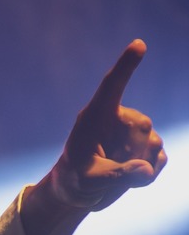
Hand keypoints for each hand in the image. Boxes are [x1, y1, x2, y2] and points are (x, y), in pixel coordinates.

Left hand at [47, 39, 166, 213]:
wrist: (78, 190)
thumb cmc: (74, 179)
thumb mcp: (88, 182)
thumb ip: (115, 175)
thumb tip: (147, 170)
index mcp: (96, 114)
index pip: (113, 86)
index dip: (126, 66)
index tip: (138, 45)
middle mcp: (120, 116)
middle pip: (140, 130)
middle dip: (128, 159)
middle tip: (100, 176)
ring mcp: (136, 129)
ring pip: (152, 147)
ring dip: (135, 171)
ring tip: (108, 179)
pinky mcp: (148, 145)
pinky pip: (159, 160)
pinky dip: (147, 176)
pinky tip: (128, 180)